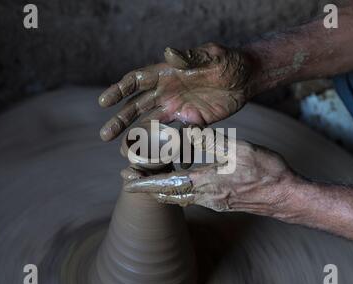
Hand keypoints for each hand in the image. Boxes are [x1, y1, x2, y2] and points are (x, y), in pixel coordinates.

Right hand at [98, 43, 255, 140]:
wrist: (248, 77)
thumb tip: (168, 51)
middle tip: (105, 136)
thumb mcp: (211, 56)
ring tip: (125, 153)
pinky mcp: (193, 121)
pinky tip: (165, 163)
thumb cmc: (228, 61)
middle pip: (137, 106)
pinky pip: (179, 138)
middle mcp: (167, 92)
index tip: (104, 103)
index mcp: (167, 74)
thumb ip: (190, 57)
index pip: (137, 81)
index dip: (119, 90)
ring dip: (137, 137)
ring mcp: (179, 109)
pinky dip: (173, 149)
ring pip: (152, 124)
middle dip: (120, 120)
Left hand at [123, 137, 297, 215]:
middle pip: (168, 195)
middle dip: (148, 188)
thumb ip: (209, 141)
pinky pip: (193, 198)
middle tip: (129, 182)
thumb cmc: (265, 171)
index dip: (145, 182)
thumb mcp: (237, 149)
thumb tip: (187, 130)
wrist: (285, 195)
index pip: (166, 184)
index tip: (126, 181)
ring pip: (180, 198)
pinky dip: (179, 190)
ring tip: (149, 181)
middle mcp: (206, 197)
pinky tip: (182, 181)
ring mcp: (215, 202)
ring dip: (162, 191)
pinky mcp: (222, 203)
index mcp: (206, 182)